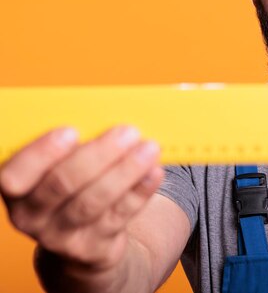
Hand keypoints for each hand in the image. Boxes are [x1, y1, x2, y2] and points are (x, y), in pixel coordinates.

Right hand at [0, 127, 162, 270]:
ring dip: (125, 171)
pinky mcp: (94, 248)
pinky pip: (119, 216)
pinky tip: (154, 171)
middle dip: (98, 155)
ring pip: (93, 202)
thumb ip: (74, 149)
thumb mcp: (60, 169)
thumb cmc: (71, 186)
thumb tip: (110, 119)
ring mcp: (62, 236)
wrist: (80, 239)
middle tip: (127, 131)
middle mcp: (32, 217)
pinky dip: (140, 191)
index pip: (14, 174)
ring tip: (149, 148)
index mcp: (17, 190)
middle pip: (62, 185)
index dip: (41, 153)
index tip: (71, 130)